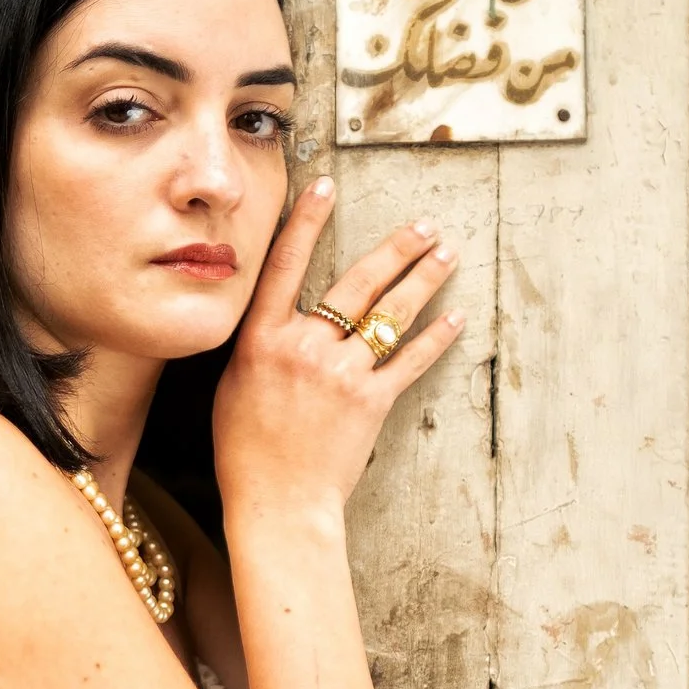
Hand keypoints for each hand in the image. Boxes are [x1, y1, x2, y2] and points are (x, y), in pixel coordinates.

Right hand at [213, 175, 461, 515]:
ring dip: (422, 281)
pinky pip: (409, 360)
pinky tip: (454, 319)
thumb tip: (277, 319)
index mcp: (261, 340)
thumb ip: (258, 346)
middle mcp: (302, 348)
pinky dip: (435, 339)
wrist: (276, 500)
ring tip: (445, 255)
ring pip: (389, 315)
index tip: (325, 187)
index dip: (305, 223)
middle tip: (422, 226)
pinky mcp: (370, 401)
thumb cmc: (245, 449)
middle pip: (355, 283)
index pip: (285, 266)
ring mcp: (339, 373)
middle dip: (394, 249)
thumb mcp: (234, 386)